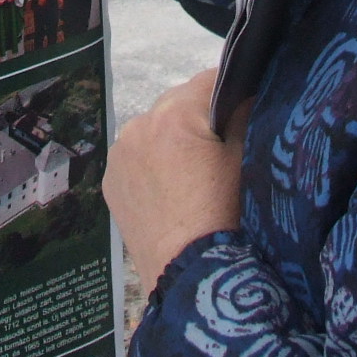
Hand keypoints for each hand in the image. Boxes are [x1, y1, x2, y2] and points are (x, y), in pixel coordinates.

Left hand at [104, 69, 246, 297]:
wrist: (191, 276)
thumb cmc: (228, 216)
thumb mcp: (247, 159)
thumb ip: (245, 114)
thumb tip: (245, 91)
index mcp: (175, 114)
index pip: (210, 80)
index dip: (233, 92)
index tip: (246, 109)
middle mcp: (139, 125)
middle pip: (178, 102)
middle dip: (199, 116)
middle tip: (221, 148)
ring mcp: (119, 155)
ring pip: (154, 129)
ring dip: (173, 138)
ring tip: (194, 173)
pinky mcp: (110, 182)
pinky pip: (136, 157)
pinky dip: (153, 163)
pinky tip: (171, 189)